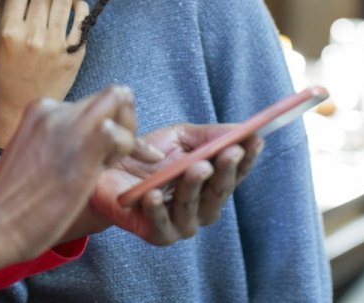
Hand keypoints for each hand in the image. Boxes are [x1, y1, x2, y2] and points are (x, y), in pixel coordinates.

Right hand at [0, 0, 87, 145]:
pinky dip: (79, 6)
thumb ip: (7, 19)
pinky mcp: (74, 52)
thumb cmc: (5, 77)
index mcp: (9, 33)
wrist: (20, 108)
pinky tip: (75, 6)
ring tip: (57, 1)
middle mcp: (33, 36)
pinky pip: (82, 17)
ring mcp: (56, 44)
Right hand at [0, 86, 162, 284]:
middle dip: (125, 122)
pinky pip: (122, 134)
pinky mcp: (85, 142)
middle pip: (111, 95)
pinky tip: (112, 174)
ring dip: (128, 134)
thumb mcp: (33, 157)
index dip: (107, 122)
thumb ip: (58, 142)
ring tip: (115, 167)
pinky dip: (129, 151)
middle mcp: (54, 108)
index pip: (91, 101)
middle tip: (122, 156)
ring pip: (120, 103)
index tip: (107, 150)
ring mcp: (69, 122)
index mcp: (40, 109)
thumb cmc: (13, 202)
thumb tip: (88, 145)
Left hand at [79, 123, 263, 245]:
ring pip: (192, 206)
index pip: (236, 173)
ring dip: (194, 186)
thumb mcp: (180, 137)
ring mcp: (182, 223)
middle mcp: (203, 208)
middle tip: (230, 151)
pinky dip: (157, 210)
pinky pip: (160, 223)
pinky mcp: (158, 234)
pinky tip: (152, 195)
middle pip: (219, 191)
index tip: (256, 139)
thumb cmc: (148, 158)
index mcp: (212, 185)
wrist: (107, 175)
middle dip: (226, 171)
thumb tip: (241, 130)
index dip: (247, 158)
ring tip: (195, 167)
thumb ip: (209, 135)